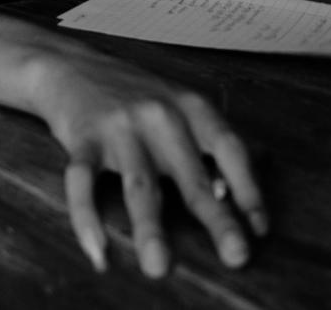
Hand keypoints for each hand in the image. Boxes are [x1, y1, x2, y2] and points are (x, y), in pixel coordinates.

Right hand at [31, 49, 265, 277]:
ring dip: (149, 228)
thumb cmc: (134, 94)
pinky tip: (97, 250)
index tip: (260, 227)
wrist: (70, 65)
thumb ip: (204, 143)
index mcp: (190, 106)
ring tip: (157, 265)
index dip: (249, 188)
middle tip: (236, 256)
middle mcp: (159, 114)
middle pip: (191, 175)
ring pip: (139, 184)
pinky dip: (86, 217)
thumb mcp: (177, 105)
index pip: (229, 148)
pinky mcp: (82, 138)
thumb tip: (229, 196)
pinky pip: (83, 181)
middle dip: (216, 218)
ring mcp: (119, 126)